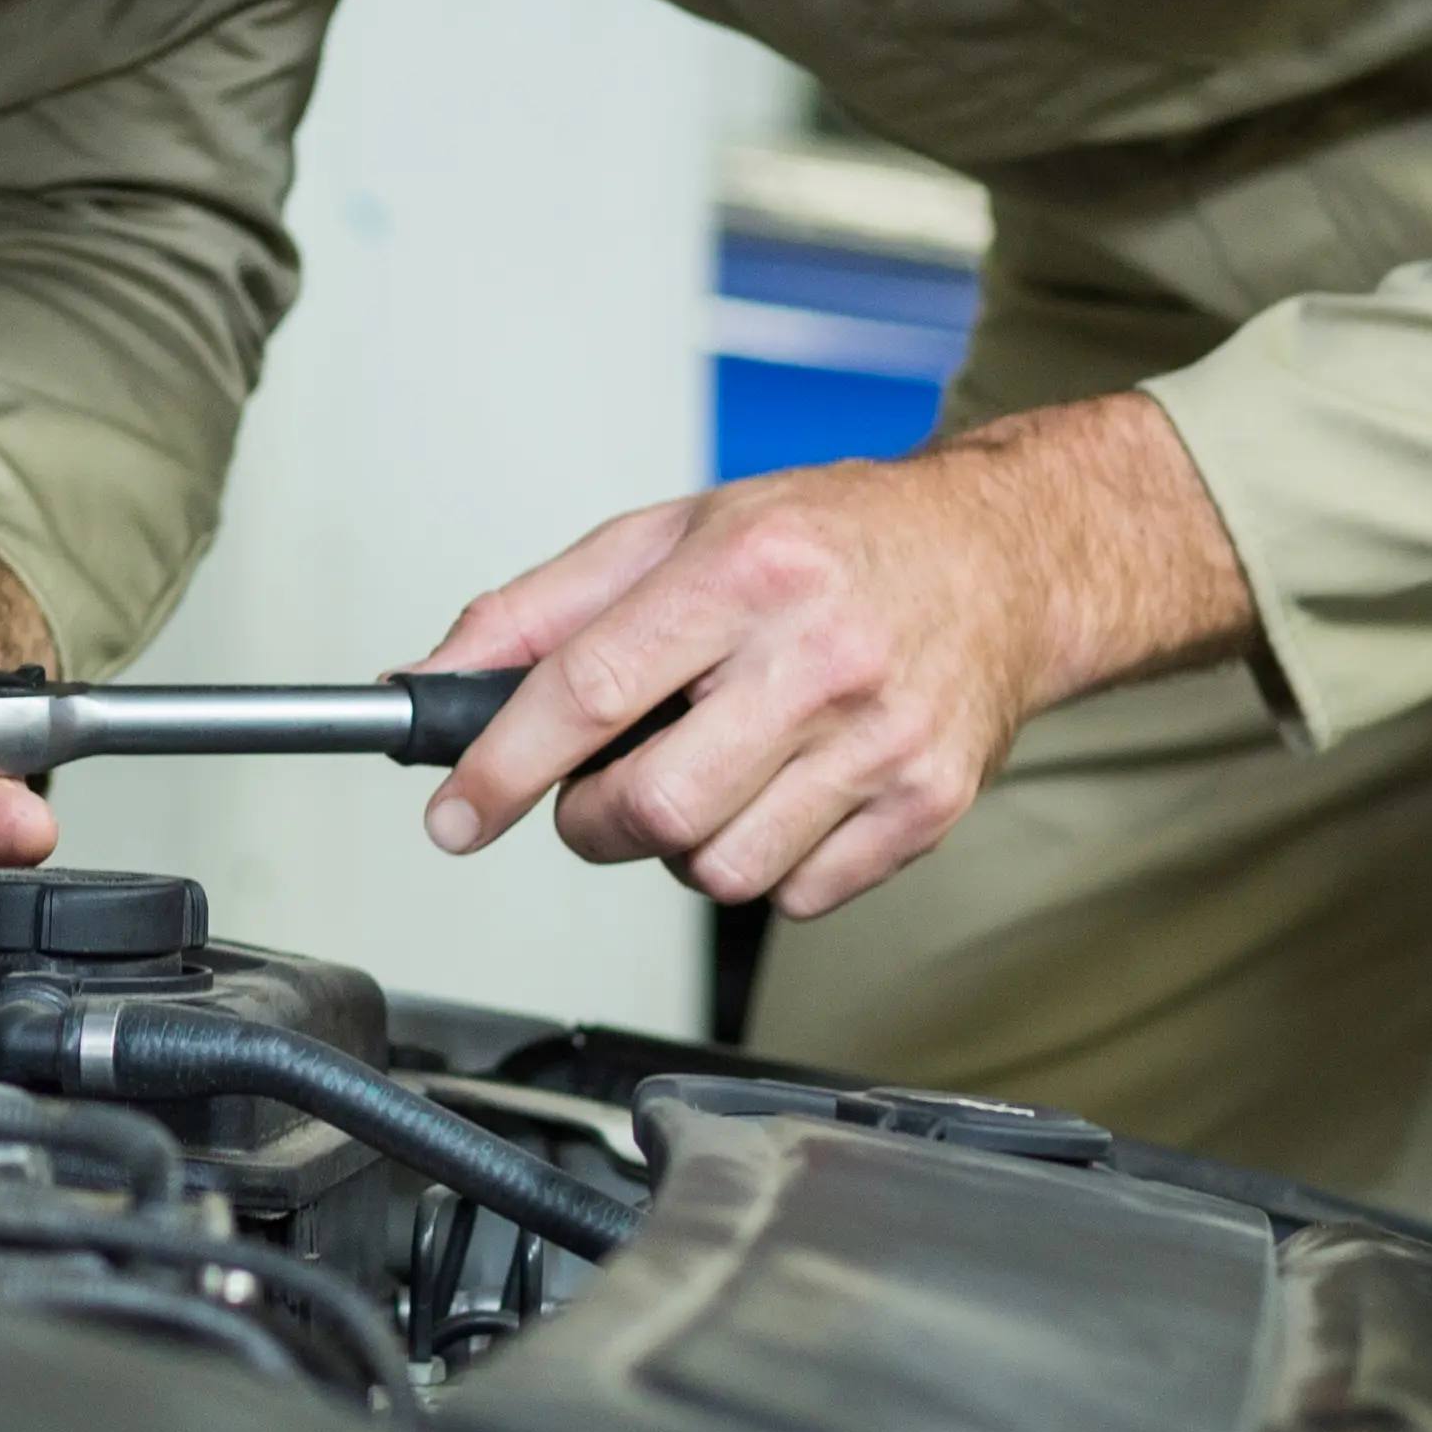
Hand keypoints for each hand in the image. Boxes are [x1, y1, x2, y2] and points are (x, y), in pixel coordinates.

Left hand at [412, 394, 1250, 919]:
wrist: (999, 560)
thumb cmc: (825, 542)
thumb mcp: (671, 534)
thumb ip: (541, 609)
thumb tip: (432, 682)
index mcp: (746, 569)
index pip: (590, 691)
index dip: (502, 767)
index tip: (455, 813)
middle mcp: (822, 654)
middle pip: (652, 806)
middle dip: (591, 819)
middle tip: (598, 789)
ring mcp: (884, 741)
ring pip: (719, 868)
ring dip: (678, 846)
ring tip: (706, 773)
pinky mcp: (927, 807)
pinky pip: (794, 897)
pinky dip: (760, 865)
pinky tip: (779, 793)